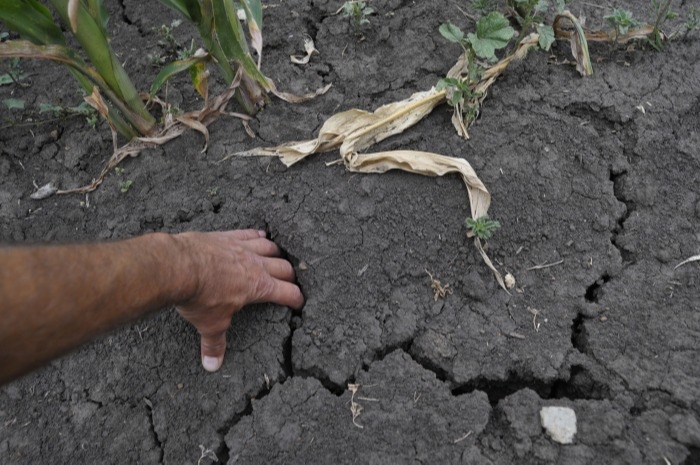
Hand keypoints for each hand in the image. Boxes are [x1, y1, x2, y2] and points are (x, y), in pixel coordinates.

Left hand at [173, 230, 303, 371]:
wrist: (178, 266)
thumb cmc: (199, 295)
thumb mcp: (210, 324)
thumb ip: (215, 344)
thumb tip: (212, 365)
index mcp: (259, 287)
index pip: (288, 293)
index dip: (297, 299)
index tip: (300, 303)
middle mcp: (256, 264)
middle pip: (284, 267)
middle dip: (290, 276)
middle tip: (290, 282)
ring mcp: (242, 247)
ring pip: (270, 247)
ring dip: (277, 253)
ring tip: (278, 257)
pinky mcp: (228, 236)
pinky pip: (249, 233)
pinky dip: (257, 235)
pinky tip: (260, 235)